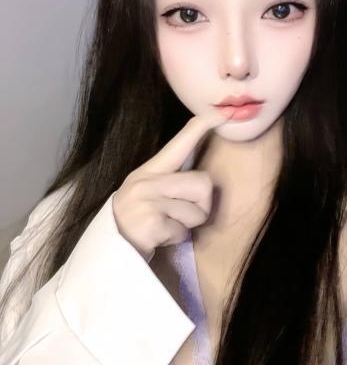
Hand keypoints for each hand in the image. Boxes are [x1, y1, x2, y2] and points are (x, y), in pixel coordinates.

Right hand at [112, 109, 232, 260]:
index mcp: (148, 171)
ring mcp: (147, 201)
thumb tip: (204, 180)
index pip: (178, 145)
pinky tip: (157, 238)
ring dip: (187, 226)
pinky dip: (175, 239)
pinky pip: (183, 231)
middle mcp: (147, 182)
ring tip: (166, 227)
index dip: (199, 128)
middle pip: (203, 183)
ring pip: (198, 211)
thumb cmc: (136, 221)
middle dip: (202, 206)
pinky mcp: (150, 223)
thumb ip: (171, 182)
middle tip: (182, 217)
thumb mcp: (147, 193)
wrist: (108, 251)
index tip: (220, 113)